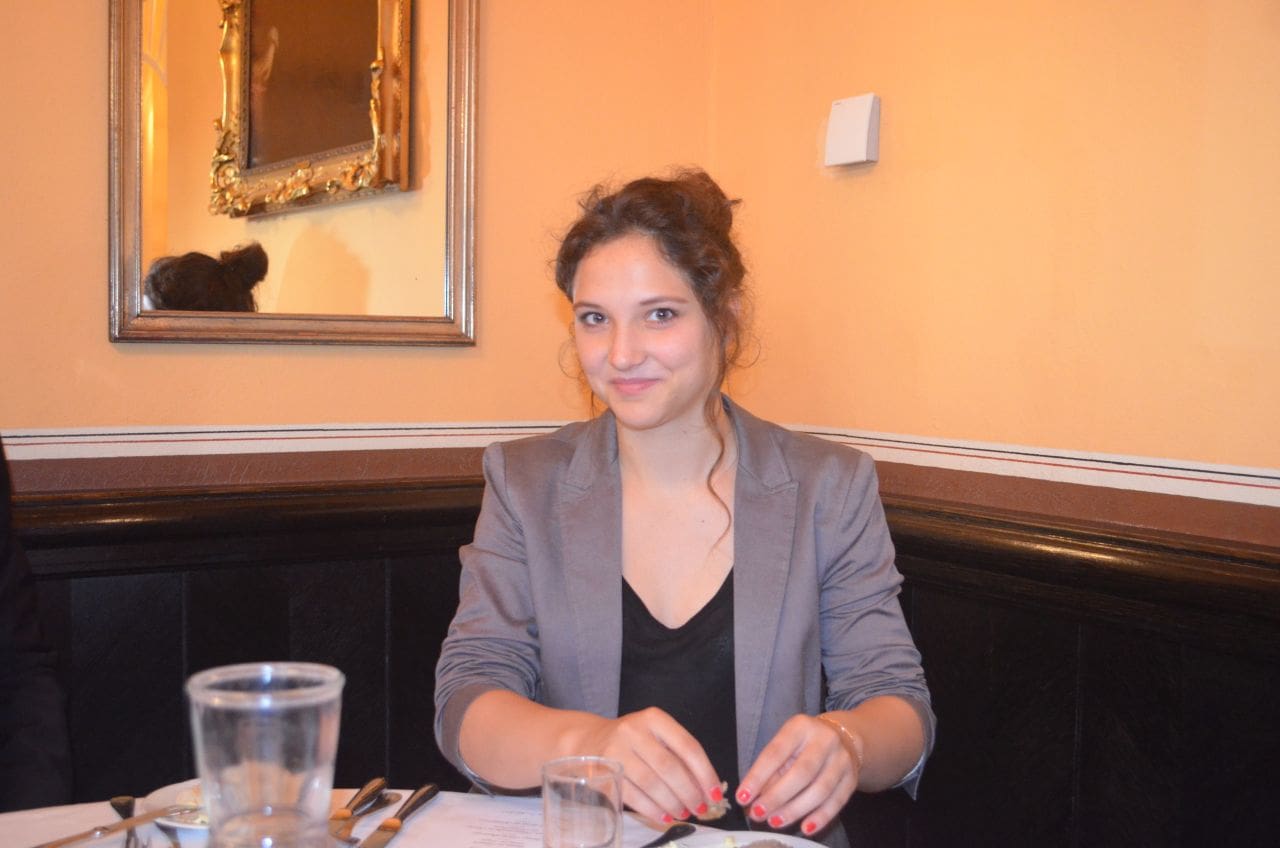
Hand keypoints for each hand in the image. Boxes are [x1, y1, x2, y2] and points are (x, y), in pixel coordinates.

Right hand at [570, 706, 723, 824]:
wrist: (588, 740)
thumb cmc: (633, 742)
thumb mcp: (656, 737)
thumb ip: (680, 758)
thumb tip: (707, 790)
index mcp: (655, 719)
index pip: (688, 746)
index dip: (705, 773)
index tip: (715, 793)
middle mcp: (634, 730)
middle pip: (670, 767)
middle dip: (689, 793)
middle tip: (700, 809)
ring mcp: (616, 750)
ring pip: (652, 783)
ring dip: (672, 803)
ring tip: (684, 813)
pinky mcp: (604, 772)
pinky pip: (633, 795)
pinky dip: (652, 809)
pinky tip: (664, 816)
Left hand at [735, 713, 861, 837]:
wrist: (844, 737)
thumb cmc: (804, 745)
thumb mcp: (785, 746)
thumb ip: (770, 772)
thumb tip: (751, 801)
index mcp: (800, 727)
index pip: (776, 752)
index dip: (758, 776)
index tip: (742, 797)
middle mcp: (824, 740)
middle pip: (801, 772)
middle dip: (777, 796)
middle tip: (758, 814)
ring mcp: (842, 759)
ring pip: (819, 790)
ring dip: (795, 810)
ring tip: (774, 822)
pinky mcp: (851, 779)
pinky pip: (836, 802)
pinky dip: (820, 817)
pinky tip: (804, 827)